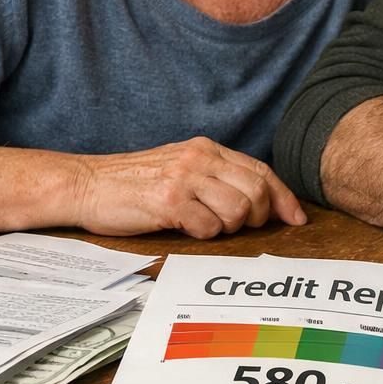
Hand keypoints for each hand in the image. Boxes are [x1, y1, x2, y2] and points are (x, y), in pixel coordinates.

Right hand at [73, 137, 306, 238]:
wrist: (86, 184)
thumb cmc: (133, 183)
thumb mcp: (179, 167)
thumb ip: (215, 177)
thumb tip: (259, 200)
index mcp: (206, 148)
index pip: (261, 170)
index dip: (283, 197)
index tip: (297, 219)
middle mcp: (199, 158)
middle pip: (258, 190)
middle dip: (259, 216)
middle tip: (240, 227)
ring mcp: (184, 178)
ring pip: (239, 209)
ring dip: (229, 227)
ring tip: (206, 225)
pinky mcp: (168, 201)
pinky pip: (209, 227)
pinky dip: (204, 235)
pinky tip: (185, 228)